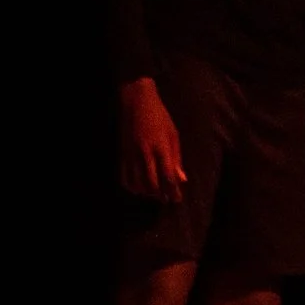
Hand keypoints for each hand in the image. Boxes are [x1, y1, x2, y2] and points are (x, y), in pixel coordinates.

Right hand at [117, 77, 186, 201]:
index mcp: (161, 148)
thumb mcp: (174, 135)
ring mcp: (131, 155)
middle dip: (161, 195)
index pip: (168, 176)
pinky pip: (124, 176)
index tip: (177, 200)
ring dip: (147, 193)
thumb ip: (176, 158)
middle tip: (167, 200)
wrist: (136, 103)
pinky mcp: (122, 154)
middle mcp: (145, 154)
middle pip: (152, 183)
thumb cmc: (160, 117)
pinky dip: (131, 186)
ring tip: (156, 196)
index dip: (173, 191)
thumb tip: (182, 179)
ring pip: (137, 182)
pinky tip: (138, 189)